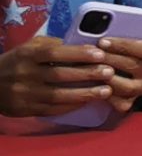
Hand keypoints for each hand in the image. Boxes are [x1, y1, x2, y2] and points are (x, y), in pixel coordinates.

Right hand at [0, 34, 118, 118]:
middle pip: (59, 75)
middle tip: (110, 72)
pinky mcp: (26, 109)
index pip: (54, 53)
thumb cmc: (16, 62)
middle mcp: (25, 74)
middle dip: (87, 74)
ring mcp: (24, 94)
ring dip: (84, 93)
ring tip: (106, 91)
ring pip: (58, 95)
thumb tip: (81, 45)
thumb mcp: (28, 48)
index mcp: (26, 55)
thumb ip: (51, 46)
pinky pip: (52, 109)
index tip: (100, 54)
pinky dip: (71, 106)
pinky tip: (87, 102)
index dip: (78, 53)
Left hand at [98, 33, 141, 109]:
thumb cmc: (135, 51)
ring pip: (125, 86)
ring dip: (106, 79)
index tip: (103, 41)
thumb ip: (141, 30)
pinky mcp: (131, 102)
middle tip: (91, 54)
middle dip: (109, 59)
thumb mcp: (141, 38)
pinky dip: (106, 98)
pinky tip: (94, 89)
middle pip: (131, 66)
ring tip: (90, 70)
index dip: (122, 45)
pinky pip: (120, 103)